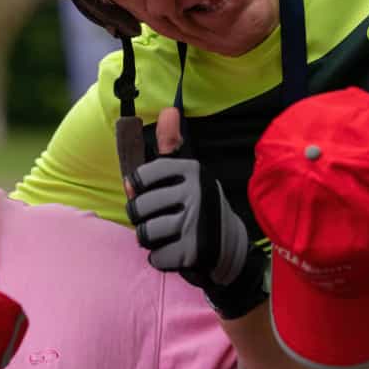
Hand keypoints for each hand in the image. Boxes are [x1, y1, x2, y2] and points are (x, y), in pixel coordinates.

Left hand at [125, 108, 265, 317]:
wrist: (232, 247)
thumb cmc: (199, 206)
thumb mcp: (189, 173)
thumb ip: (172, 146)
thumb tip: (168, 110)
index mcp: (191, 170)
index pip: (141, 176)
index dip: (136, 188)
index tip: (146, 193)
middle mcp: (195, 192)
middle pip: (138, 208)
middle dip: (141, 219)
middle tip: (159, 220)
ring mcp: (195, 222)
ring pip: (145, 233)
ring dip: (150, 240)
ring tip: (166, 236)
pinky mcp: (194, 251)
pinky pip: (156, 257)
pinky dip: (161, 259)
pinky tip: (175, 252)